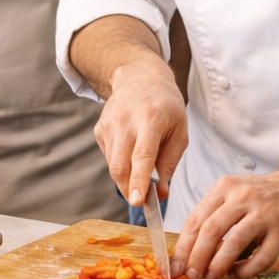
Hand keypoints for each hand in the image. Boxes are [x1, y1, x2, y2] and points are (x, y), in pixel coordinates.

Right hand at [93, 57, 187, 205]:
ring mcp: (109, 124)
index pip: (142, 156)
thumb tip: (161, 194)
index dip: (139, 181)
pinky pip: (109, 157)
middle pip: (120, 166)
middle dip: (128, 189)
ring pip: (113, 165)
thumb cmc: (165, 105)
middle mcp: (125, 121)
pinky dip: (120, 163)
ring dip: (126, 176)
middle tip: (141, 200)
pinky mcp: (99, 129)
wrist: (139, 77)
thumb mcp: (180, 131)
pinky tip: (130, 148)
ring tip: (141, 165)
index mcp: (151, 120)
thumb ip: (170, 163)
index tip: (138, 201)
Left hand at [170, 170, 278, 278]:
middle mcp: (242, 197)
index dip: (183, 246)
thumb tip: (189, 252)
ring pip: (234, 243)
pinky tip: (238, 273)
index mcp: (224, 187)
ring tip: (211, 277)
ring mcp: (264, 213)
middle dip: (197, 257)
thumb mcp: (233, 194)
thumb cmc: (261, 196)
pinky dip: (246, 269)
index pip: (196, 219)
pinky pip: (261, 256)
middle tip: (192, 276)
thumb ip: (213, 216)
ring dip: (219, 265)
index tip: (175, 266)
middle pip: (211, 230)